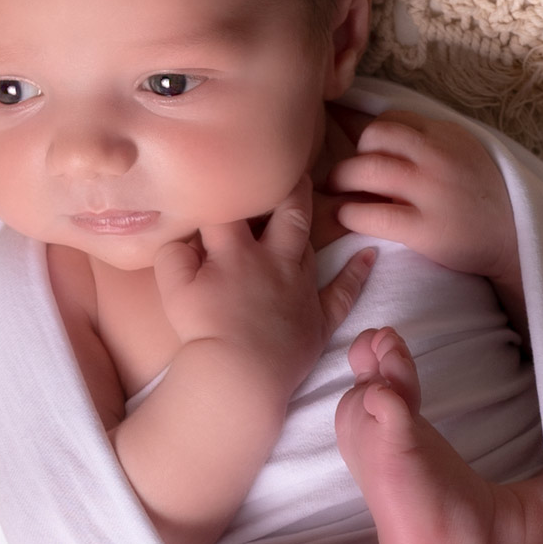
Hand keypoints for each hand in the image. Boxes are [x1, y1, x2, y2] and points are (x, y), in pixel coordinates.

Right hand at [152, 172, 375, 401]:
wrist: (237, 374)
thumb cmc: (202, 330)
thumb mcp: (172, 286)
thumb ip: (174, 253)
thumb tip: (184, 236)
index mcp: (236, 250)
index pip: (234, 206)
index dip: (234, 186)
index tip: (237, 171)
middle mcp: (274, 260)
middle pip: (288, 212)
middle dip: (290, 187)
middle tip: (293, 169)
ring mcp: (300, 288)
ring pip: (311, 246)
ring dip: (316, 224)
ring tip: (321, 203)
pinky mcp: (317, 318)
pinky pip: (343, 292)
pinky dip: (356, 274)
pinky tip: (370, 255)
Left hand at [328, 111, 518, 285]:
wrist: (512, 240)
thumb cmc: (478, 198)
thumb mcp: (460, 154)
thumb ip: (425, 142)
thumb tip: (364, 123)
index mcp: (447, 134)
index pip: (392, 118)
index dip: (369, 137)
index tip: (364, 156)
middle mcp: (440, 156)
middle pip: (374, 136)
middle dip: (351, 154)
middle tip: (344, 175)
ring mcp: (433, 191)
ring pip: (367, 169)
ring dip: (340, 180)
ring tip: (337, 193)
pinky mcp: (426, 229)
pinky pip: (373, 215)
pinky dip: (350, 214)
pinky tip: (347, 217)